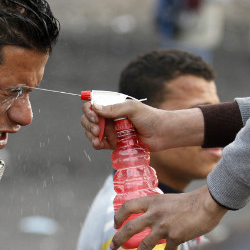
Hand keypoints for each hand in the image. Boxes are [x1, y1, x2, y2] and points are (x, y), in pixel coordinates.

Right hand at [81, 99, 205, 151]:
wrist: (162, 134)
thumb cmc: (149, 117)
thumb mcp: (132, 108)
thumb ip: (114, 108)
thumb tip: (95, 107)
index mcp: (111, 106)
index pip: (91, 106)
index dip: (89, 111)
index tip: (95, 118)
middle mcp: (108, 118)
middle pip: (87, 119)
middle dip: (89, 124)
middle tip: (98, 130)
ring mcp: (109, 131)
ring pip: (90, 132)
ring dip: (91, 135)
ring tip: (99, 138)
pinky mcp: (112, 143)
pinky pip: (98, 143)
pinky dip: (95, 144)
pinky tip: (98, 144)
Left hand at [110, 185, 227, 249]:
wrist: (209, 202)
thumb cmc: (193, 200)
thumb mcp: (169, 199)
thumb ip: (160, 208)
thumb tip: (155, 218)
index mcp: (152, 201)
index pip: (127, 206)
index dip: (119, 215)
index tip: (116, 224)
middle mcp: (154, 214)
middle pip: (129, 227)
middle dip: (118, 239)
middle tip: (112, 246)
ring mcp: (164, 226)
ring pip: (144, 245)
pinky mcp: (175, 236)